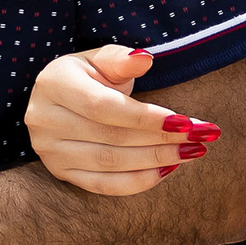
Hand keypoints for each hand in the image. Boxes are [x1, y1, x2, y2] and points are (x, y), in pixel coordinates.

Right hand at [26, 44, 222, 196]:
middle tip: (201, 138)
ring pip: (110, 163)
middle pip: (111, 137)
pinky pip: (103, 185)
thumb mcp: (102, 59)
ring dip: (156, 160)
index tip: (185, 122)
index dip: (145, 118)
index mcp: (54, 84)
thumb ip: (122, 60)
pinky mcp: (61, 173)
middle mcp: (45, 120)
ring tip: (192, 152)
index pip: (103, 107)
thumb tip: (145, 59)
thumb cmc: (89, 75)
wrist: (62, 100)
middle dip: (161, 140)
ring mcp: (50, 151)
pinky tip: (166, 170)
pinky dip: (138, 181)